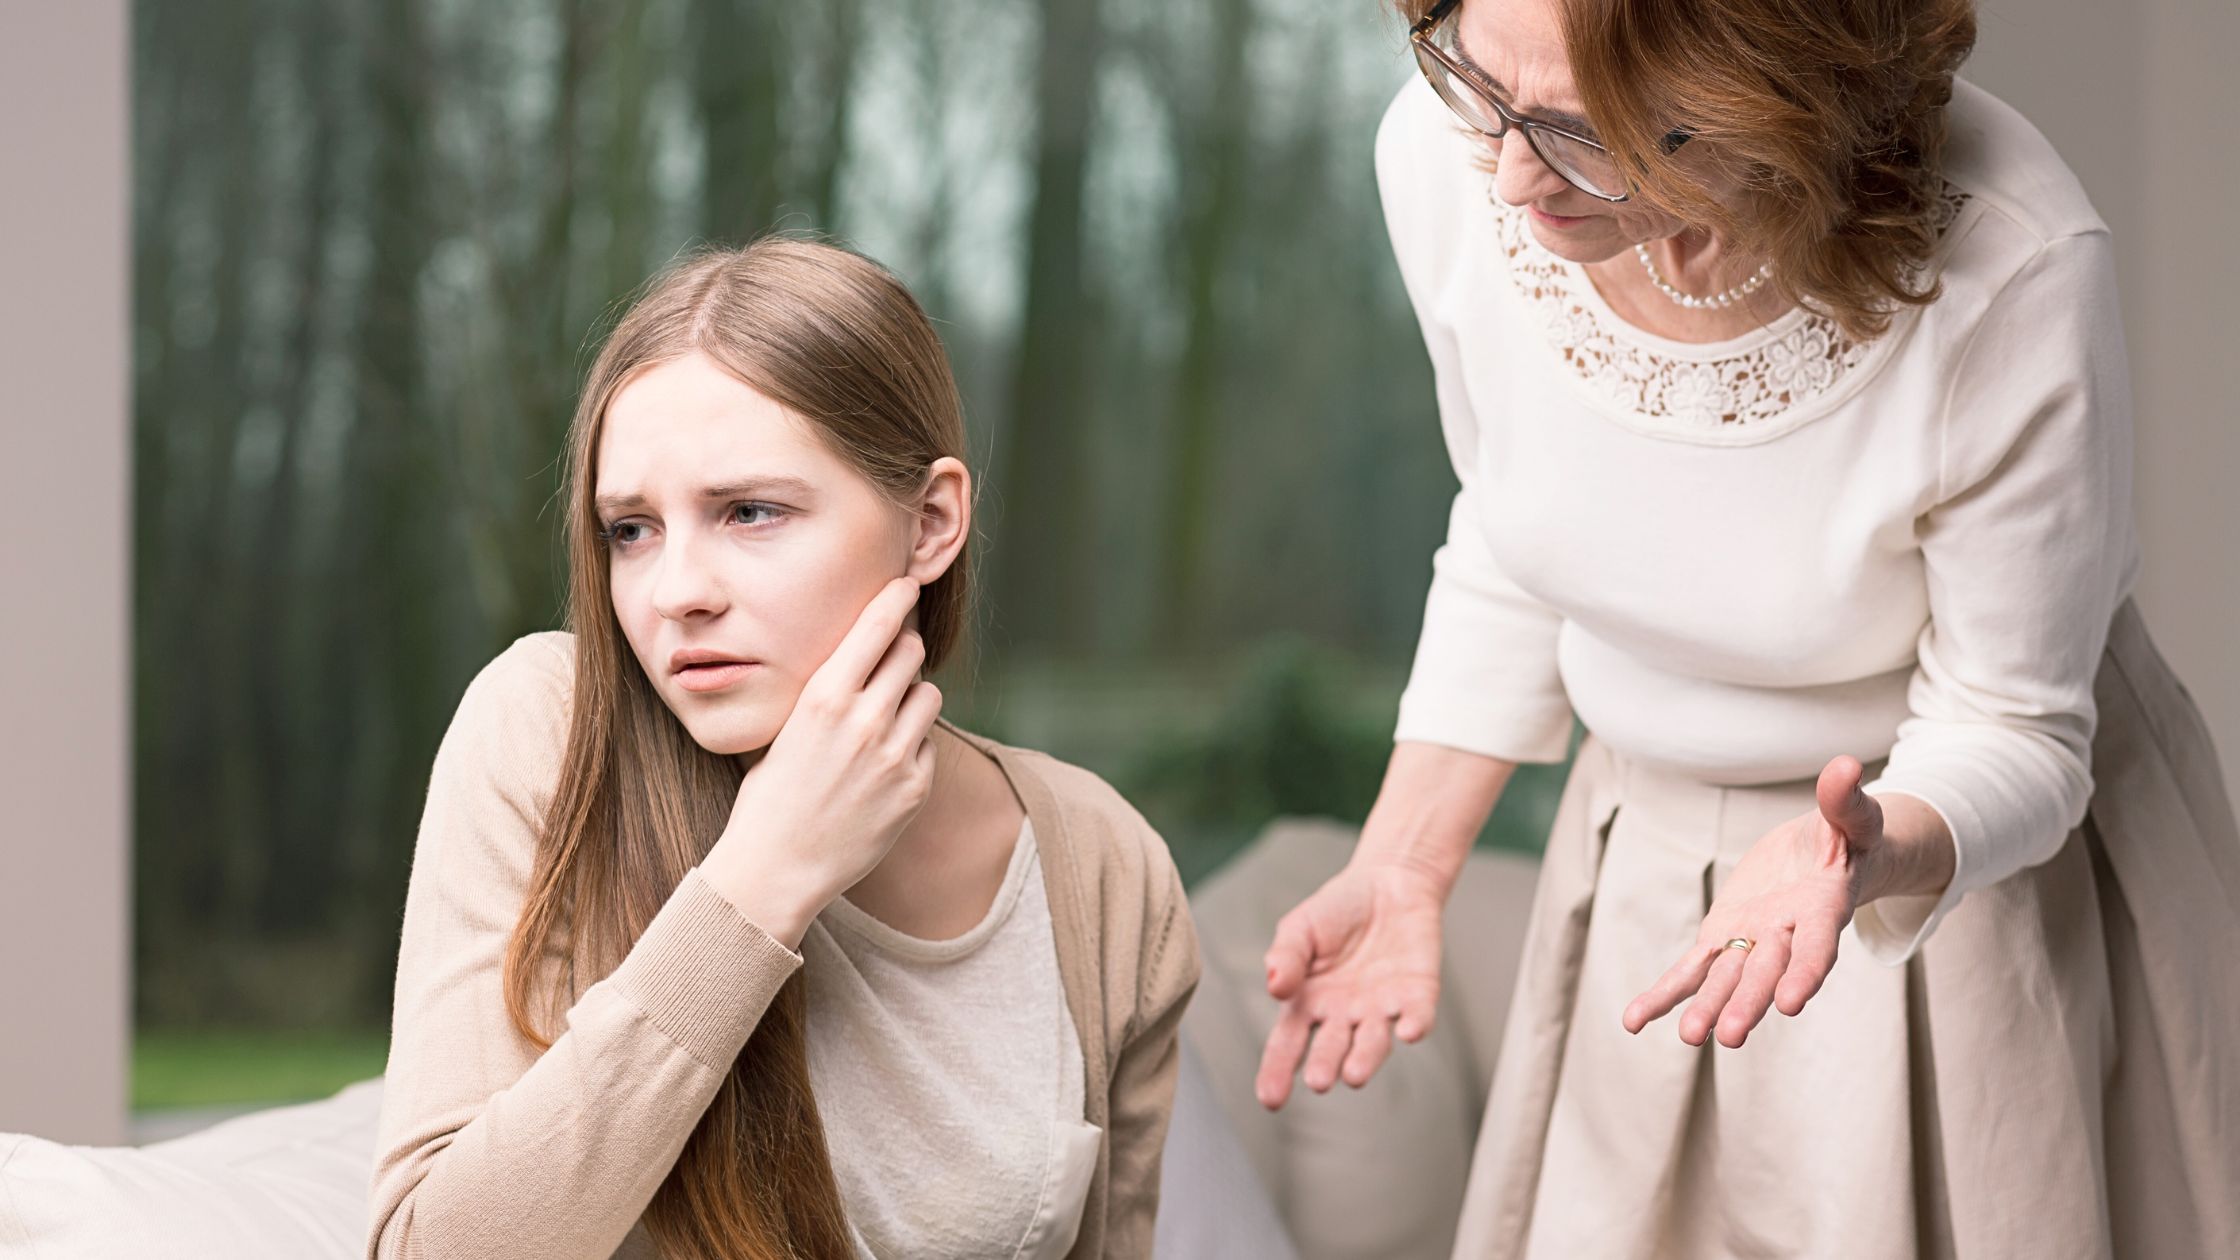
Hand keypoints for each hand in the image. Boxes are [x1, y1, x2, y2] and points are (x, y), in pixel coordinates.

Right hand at [700, 578, 942, 946]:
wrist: (775, 867)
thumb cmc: (771, 794)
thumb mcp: (786, 727)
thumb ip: (829, 689)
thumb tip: (862, 648)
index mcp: (824, 696)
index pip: (878, 624)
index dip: (897, 598)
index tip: (906, 584)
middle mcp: (863, 719)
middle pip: (910, 651)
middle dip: (902, 650)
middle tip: (890, 661)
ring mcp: (894, 755)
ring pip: (928, 694)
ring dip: (912, 699)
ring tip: (883, 722)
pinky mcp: (914, 788)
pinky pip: (928, 744)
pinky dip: (913, 747)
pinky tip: (882, 769)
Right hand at [1255, 857, 1447, 1108]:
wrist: (1389, 884)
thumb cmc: (1338, 910)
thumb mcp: (1300, 927)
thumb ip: (1286, 956)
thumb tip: (1273, 986)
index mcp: (1309, 1003)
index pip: (1288, 1044)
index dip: (1278, 1071)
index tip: (1271, 1099)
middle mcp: (1344, 1015)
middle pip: (1331, 1050)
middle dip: (1325, 1066)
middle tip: (1319, 1081)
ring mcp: (1381, 1008)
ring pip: (1374, 1043)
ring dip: (1366, 1059)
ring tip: (1353, 1075)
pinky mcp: (1417, 994)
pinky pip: (1416, 1016)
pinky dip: (1414, 1025)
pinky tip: (1407, 1031)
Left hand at [1622, 755, 1880, 1047]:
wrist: (1827, 854)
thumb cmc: (1849, 836)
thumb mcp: (1852, 817)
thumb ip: (1844, 801)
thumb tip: (1844, 765)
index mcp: (1823, 908)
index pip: (1816, 946)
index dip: (1805, 972)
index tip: (1791, 1002)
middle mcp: (1787, 934)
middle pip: (1765, 971)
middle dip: (1747, 1003)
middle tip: (1728, 1036)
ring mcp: (1752, 940)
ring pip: (1726, 978)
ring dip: (1705, 1006)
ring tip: (1687, 1036)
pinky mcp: (1722, 936)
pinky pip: (1691, 969)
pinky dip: (1664, 994)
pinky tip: (1633, 1020)